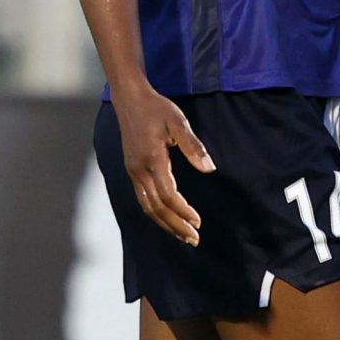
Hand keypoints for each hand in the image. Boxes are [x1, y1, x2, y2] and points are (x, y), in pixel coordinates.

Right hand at [118, 87, 214, 246]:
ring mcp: (133, 171)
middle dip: (175, 226)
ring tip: (184, 236)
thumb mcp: (178, 122)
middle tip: (194, 239)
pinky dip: (157, 213)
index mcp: (151, 159)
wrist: (130, 99)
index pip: (167, 194)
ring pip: (147, 206)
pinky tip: (169, 219)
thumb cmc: (157, 109)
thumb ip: (194, 146)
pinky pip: (143, 199)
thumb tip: (209, 169)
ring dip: (166, 223)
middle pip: (156, 207)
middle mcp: (138, 169)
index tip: (198, 222)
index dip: (182, 211)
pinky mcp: (132, 170)